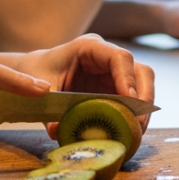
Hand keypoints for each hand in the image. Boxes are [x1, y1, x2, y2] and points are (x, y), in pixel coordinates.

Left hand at [0, 34, 155, 133]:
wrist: (34, 73)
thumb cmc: (37, 72)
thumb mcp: (41, 88)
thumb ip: (49, 108)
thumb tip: (57, 131)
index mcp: (90, 48)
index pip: (120, 57)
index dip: (128, 78)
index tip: (129, 100)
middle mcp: (108, 58)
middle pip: (140, 70)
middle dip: (144, 95)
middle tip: (139, 121)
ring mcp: (114, 73)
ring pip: (142, 85)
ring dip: (143, 108)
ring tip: (136, 131)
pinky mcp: (115, 88)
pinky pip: (133, 99)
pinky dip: (134, 115)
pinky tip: (128, 131)